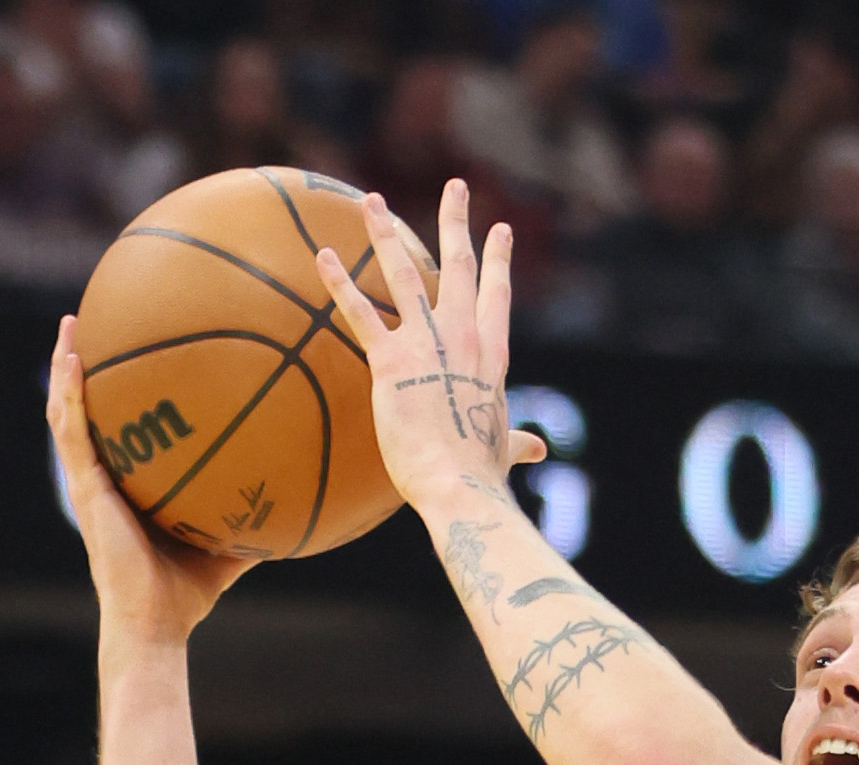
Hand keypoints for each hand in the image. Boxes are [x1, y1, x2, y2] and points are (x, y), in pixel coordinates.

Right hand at [47, 317, 251, 647]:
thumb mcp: (230, 542)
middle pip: (89, 408)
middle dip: (88, 364)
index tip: (134, 351)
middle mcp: (105, 477)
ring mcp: (90, 482)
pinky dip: (70, 395)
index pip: (122, 427)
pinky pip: (73, 434)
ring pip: (69, 411)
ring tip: (72, 324)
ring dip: (66, 366)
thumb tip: (300, 496)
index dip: (122, 391)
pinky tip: (73, 362)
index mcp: (131, 484)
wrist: (158, 621)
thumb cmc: (189, 591)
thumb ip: (255, 517)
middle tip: (94, 320)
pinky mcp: (86, 491)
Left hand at [315, 181, 546, 520]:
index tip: (499, 229)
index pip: (496, 295)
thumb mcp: (503, 446)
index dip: (498, 259)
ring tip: (372, 201)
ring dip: (386, 233)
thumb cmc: (480, 472)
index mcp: (491, 356)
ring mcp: (427, 344)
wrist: (458, 485)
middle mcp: (463, 339)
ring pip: (405, 273)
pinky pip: (360, 312)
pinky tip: (323, 255)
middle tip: (457, 186)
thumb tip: (536, 449)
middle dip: (457, 221)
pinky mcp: (390, 360)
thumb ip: (518, 440)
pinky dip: (339, 282)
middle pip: (461, 266)